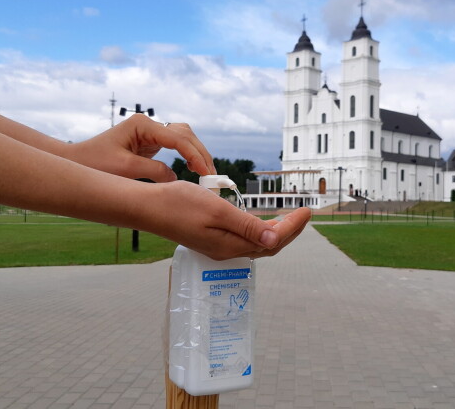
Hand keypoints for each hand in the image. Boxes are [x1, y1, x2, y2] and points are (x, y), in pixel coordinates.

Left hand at [66, 114, 215, 181]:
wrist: (77, 162)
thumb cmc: (94, 164)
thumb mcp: (125, 170)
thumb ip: (154, 172)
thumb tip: (176, 177)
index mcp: (142, 125)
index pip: (177, 138)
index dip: (194, 155)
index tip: (204, 172)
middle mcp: (149, 125)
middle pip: (185, 134)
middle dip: (200, 153)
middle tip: (211, 175)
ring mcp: (150, 132)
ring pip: (184, 137)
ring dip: (197, 153)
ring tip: (206, 173)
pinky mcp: (150, 142)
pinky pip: (176, 145)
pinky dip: (188, 155)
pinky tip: (193, 168)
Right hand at [142, 180, 311, 259]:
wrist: (147, 207)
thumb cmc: (179, 204)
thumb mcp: (217, 211)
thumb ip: (246, 226)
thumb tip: (274, 239)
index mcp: (231, 245)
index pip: (272, 240)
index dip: (293, 227)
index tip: (307, 211)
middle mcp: (227, 250)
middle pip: (268, 245)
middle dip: (290, 231)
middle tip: (305, 214)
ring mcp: (219, 247)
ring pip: (257, 243)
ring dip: (276, 231)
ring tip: (290, 219)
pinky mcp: (211, 240)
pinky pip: (244, 239)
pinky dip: (259, 230)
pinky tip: (261, 222)